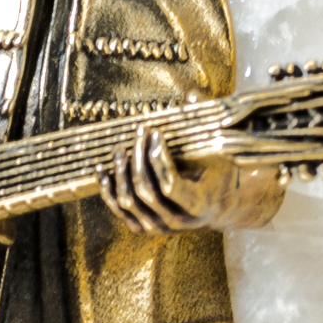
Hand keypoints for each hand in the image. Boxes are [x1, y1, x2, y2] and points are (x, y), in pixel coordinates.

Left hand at [99, 128, 247, 233]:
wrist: (218, 206)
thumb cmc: (220, 173)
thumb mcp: (220, 152)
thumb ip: (206, 125)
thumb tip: (193, 95)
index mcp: (198, 205)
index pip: (170, 186)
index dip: (158, 159)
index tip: (155, 133)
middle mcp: (177, 221)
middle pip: (145, 190)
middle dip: (138, 157)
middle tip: (139, 132)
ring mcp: (158, 227)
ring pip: (129, 201)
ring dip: (120, 172)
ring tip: (120, 148)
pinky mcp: (142, 226)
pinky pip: (119, 209)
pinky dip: (107, 189)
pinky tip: (101, 169)